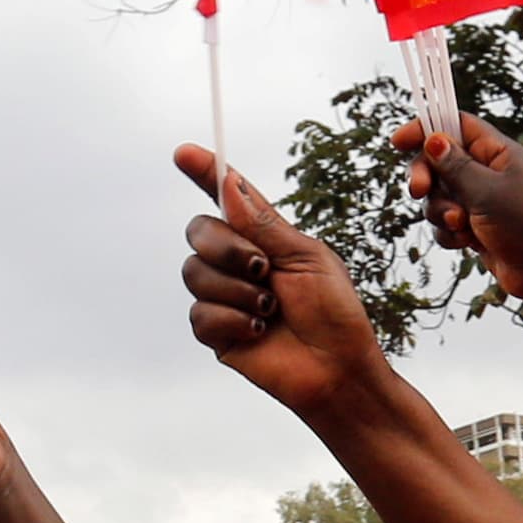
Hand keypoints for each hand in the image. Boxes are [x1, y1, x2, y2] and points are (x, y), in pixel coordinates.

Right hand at [172, 148, 389, 412]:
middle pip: (199, 231)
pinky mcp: (216, 332)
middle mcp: (237, 261)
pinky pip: (199, 314)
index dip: (206, 173)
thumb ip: (265, 225)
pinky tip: (259, 332)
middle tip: (264, 269)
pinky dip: (232, 320)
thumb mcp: (307, 258)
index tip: (184, 153)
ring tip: (270, 309)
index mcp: (263, 237)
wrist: (337, 369)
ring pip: (195, 273)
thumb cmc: (333, 312)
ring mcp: (223, 295)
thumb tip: (229, 184)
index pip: (226, 198)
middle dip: (228, 248)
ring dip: (237, 290)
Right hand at [400, 115, 522, 299]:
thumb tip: (434, 140)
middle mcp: (489, 173)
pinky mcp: (477, 229)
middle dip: (426, 178)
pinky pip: (448, 224)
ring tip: (461, 225)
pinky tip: (465, 243)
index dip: (427, 129)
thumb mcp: (486, 190)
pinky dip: (450, 233)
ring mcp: (482, 202)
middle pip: (440, 162)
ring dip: (441, 212)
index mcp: (497, 153)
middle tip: (418, 190)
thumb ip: (456, 165)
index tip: (399, 142)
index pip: (457, 126)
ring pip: (441, 197)